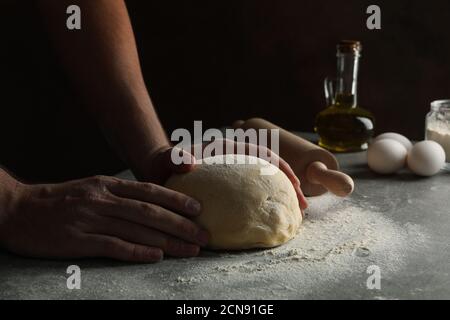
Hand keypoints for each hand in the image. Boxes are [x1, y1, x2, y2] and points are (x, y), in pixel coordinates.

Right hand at [0, 176, 208, 261]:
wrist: (17, 210)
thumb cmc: (59, 201)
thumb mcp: (90, 188)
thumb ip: (118, 195)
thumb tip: (149, 205)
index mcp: (107, 185)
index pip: (149, 191)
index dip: (176, 199)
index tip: (199, 208)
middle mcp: (102, 199)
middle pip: (149, 211)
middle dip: (181, 224)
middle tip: (204, 234)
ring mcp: (90, 219)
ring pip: (137, 229)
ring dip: (168, 241)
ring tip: (190, 250)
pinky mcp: (77, 240)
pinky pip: (113, 246)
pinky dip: (137, 251)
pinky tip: (156, 256)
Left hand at [140, 140, 307, 211]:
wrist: (158, 170)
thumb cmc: (163, 163)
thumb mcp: (166, 159)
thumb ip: (174, 157)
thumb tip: (189, 161)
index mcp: (227, 148)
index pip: (261, 153)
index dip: (281, 168)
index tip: (294, 185)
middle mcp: (235, 158)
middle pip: (270, 168)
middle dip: (290, 184)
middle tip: (303, 207)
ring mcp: (235, 173)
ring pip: (265, 181)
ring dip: (282, 196)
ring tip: (295, 216)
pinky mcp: (231, 186)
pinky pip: (253, 193)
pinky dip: (266, 203)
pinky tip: (271, 219)